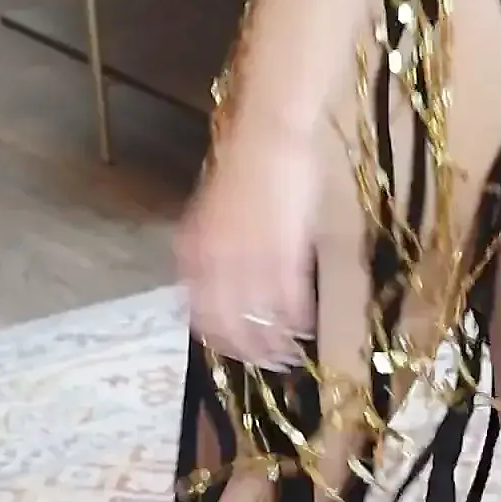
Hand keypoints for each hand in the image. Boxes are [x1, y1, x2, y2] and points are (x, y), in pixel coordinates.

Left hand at [176, 129, 320, 369]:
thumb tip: (220, 283)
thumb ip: (210, 251)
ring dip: (276, 344)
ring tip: (289, 354)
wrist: (268, 139)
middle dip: (248, 351)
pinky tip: (308, 326)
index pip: (200, 315)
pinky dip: (300, 319)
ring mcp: (249, 262)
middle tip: (266, 362)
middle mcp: (214, 265)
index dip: (218, 338)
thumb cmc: (243, 169)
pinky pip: (291, 302)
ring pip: (260, 320)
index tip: (234, 349)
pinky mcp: (284, 256)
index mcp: (192, 255)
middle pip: (228, 327)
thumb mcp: (210, 216)